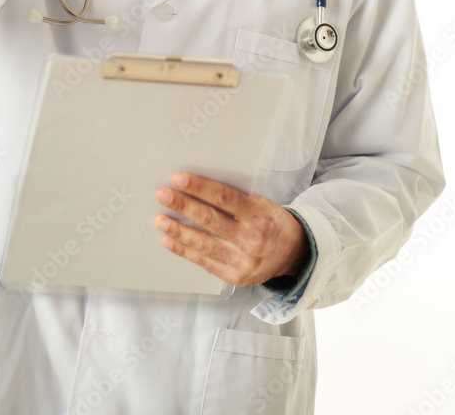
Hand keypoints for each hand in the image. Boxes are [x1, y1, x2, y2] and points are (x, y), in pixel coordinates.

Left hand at [154, 173, 309, 286]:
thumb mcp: (263, 204)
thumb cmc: (272, 222)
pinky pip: (205, 262)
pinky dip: (185, 251)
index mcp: (259, 215)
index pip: (224, 197)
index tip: (178, 178)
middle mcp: (252, 239)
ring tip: (160, 220)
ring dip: (179, 230)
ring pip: (204, 244)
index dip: (200, 187)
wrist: (294, 255)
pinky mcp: (236, 277)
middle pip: (211, 220)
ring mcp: (244, 261)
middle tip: (163, 195)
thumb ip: (237, 196)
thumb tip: (200, 184)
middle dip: (184, 206)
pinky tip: (169, 241)